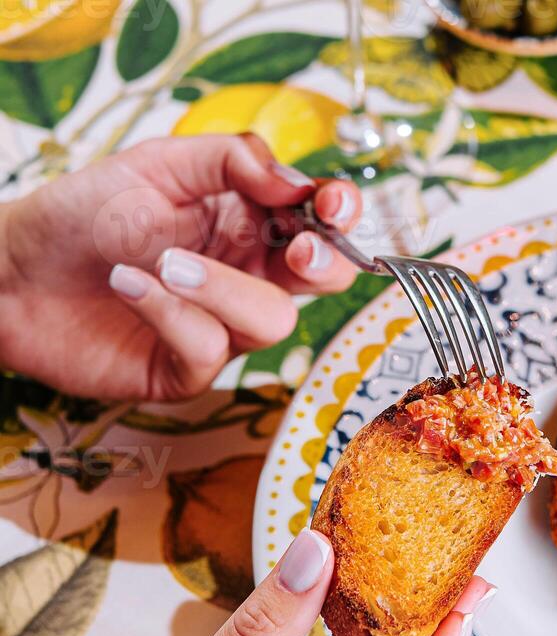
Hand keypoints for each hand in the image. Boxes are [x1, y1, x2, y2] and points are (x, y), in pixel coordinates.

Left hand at [0, 134, 363, 400]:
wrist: (11, 273)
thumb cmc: (81, 216)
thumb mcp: (156, 164)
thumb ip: (230, 161)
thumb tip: (293, 181)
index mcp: (249, 223)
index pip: (321, 225)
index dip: (341, 218)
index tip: (331, 206)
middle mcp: (246, 276)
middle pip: (323, 281)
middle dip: (320, 265)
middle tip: (295, 250)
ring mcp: (222, 328)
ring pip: (272, 321)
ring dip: (221, 287)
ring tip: (160, 262)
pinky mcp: (188, 370)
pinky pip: (210, 350)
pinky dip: (169, 313)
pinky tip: (128, 286)